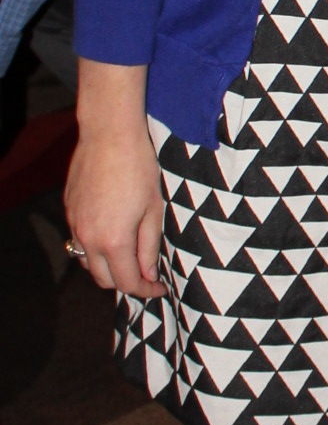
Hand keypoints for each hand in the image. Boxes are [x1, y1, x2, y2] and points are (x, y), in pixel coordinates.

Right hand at [63, 62, 163, 296]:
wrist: (109, 134)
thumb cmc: (139, 168)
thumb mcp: (154, 210)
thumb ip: (149, 247)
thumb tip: (148, 274)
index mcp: (113, 241)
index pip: (127, 282)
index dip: (146, 290)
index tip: (160, 287)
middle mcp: (88, 238)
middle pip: (103, 279)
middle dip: (126, 283)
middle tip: (147, 276)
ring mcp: (75, 224)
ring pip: (87, 262)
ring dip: (107, 267)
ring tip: (129, 259)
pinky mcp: (69, 210)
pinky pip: (79, 240)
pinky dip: (94, 248)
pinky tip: (112, 235)